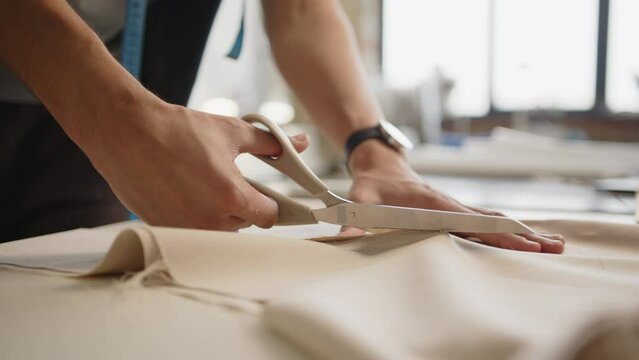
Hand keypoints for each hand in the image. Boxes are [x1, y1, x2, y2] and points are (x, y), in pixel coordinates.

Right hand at [83, 97, 308, 230]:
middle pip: (243, 224)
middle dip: (243, 205)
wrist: (125, 133)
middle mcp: (209, 221)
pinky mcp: (163, 229)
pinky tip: (183, 192)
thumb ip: (270, 144)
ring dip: (218, 213)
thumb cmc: (177, 130)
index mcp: (231, 198)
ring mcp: (184, 229)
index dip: (271, 205)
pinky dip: (193, 216)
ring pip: (217, 230)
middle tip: (230, 182)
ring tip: (204, 184)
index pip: (268, 218)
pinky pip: (191, 231)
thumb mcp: (231, 132)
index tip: (267, 196)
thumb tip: (300, 144)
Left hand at [345, 141, 564, 252]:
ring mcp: (454, 207)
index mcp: (434, 204)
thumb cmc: (372, 184)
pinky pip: (484, 221)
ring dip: (522, 232)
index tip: (524, 243)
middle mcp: (450, 205)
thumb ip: (353, 219)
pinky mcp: (452, 211)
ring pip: (494, 220)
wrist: (379, 164)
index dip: (498, 233)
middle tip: (556, 248)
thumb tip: (347, 238)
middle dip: (523, 235)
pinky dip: (508, 230)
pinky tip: (524, 238)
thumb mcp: (359, 199)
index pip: (472, 221)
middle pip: (493, 221)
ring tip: (554, 244)